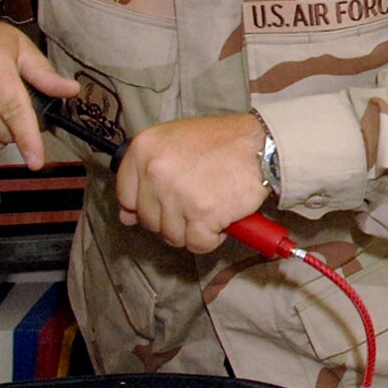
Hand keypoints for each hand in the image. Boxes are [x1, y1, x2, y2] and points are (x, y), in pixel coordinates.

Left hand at [114, 113, 266, 254]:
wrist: (262, 145)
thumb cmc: (221, 143)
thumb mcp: (175, 143)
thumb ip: (146, 174)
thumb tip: (126, 216)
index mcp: (144, 149)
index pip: (125, 195)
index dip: (144, 204)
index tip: (163, 203)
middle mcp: (155, 170)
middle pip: (149, 220)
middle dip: (173, 219)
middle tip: (196, 201)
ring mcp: (178, 194)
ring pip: (172, 236)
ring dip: (193, 230)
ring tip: (211, 206)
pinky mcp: (202, 214)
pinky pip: (197, 244)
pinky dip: (211, 238)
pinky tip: (222, 218)